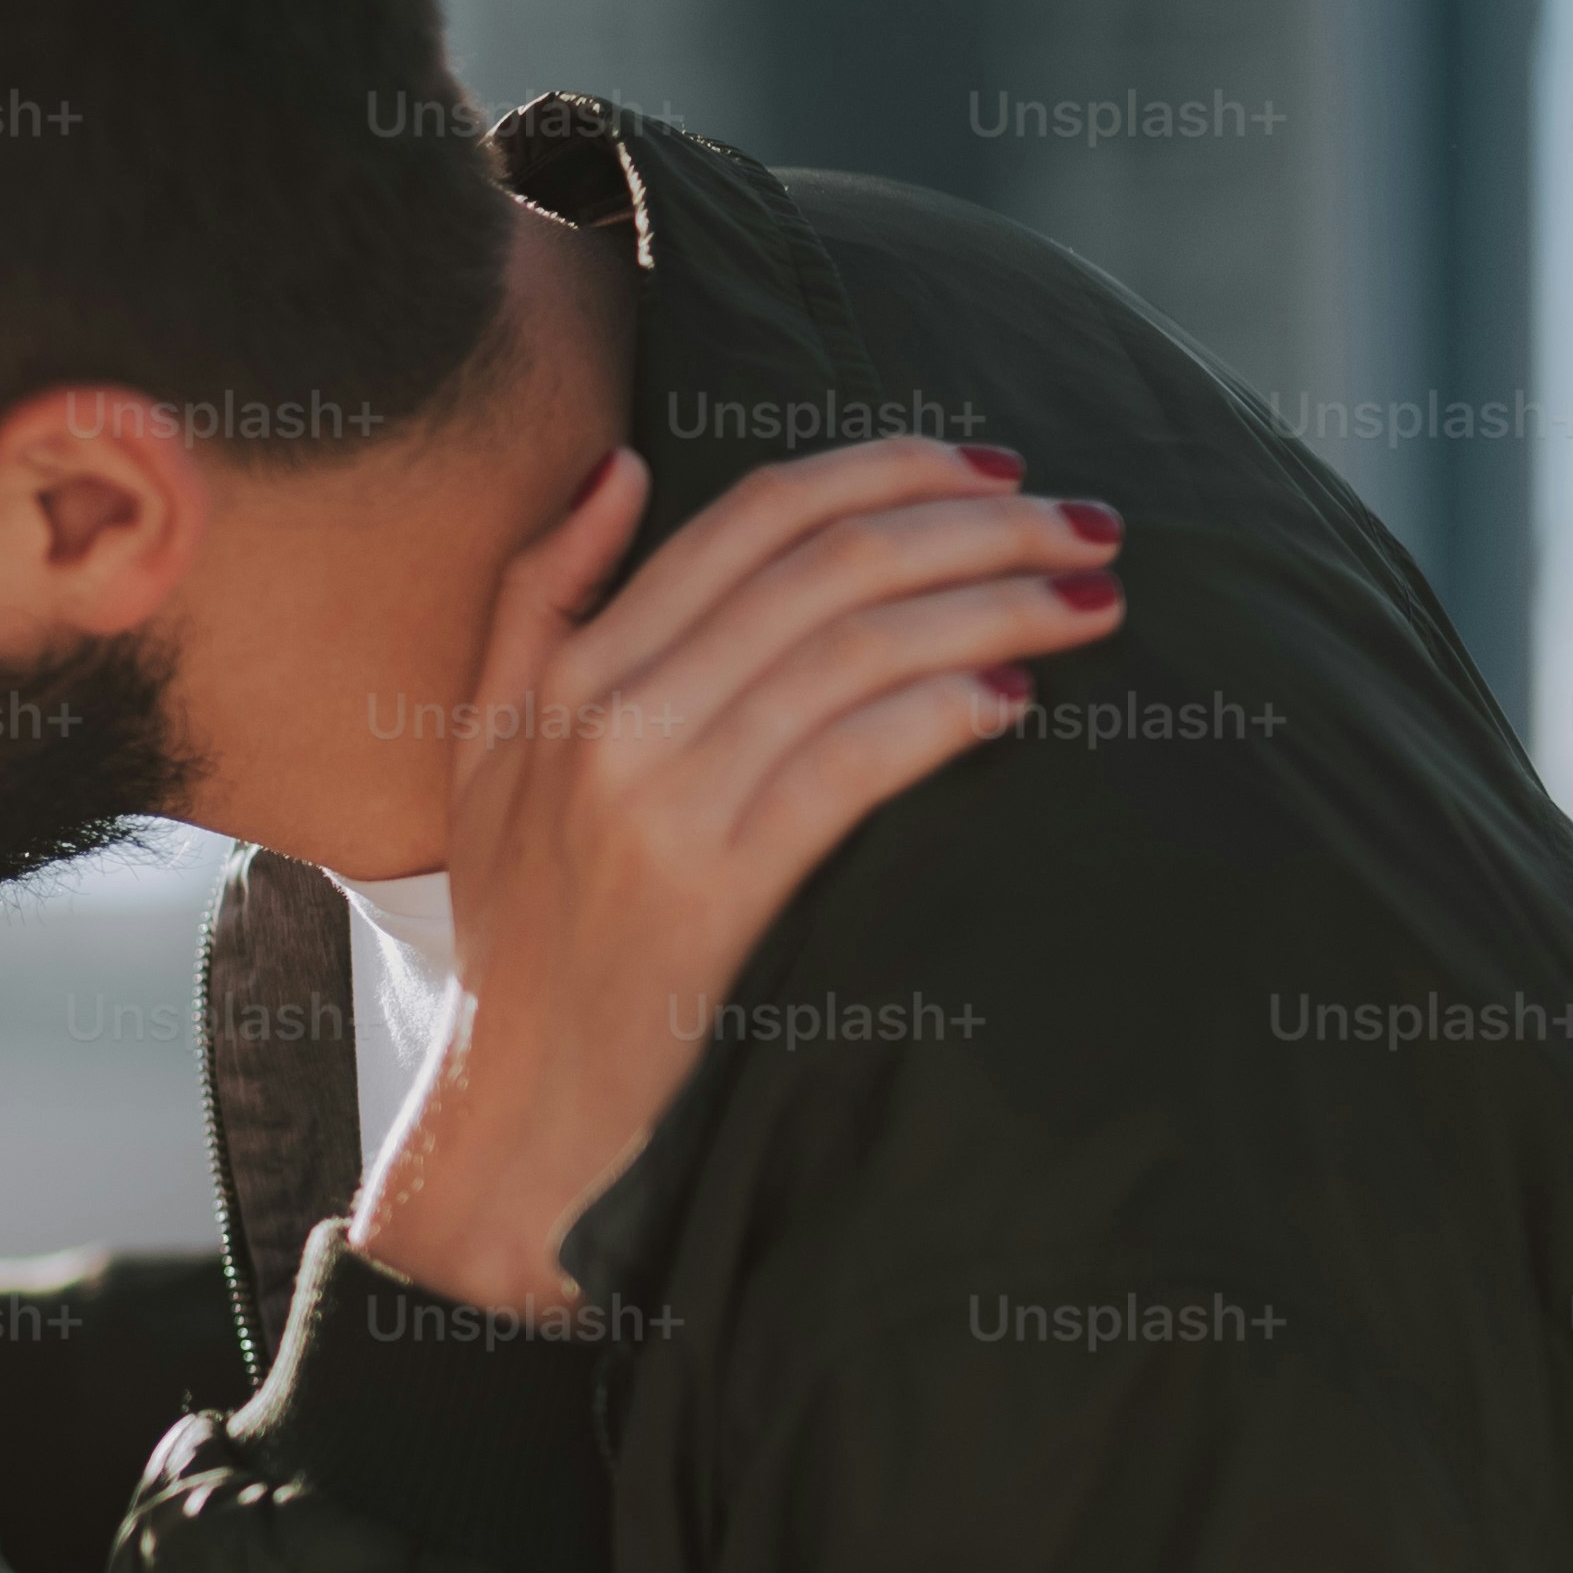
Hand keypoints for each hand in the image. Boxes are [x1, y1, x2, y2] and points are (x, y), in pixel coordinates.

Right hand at [354, 435, 1124, 1321]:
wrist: (507, 1104)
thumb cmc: (519, 932)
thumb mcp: (484, 747)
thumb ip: (535, 602)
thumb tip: (621, 468)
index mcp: (570, 669)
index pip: (752, 516)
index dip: (888, 471)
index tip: (994, 471)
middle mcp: (611, 716)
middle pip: (826, 567)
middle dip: (976, 527)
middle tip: (1084, 524)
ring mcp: (659, 800)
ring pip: (856, 651)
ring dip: (994, 609)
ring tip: (1088, 600)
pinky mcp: (713, 888)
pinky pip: (852, 764)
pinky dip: (944, 717)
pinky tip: (1016, 704)